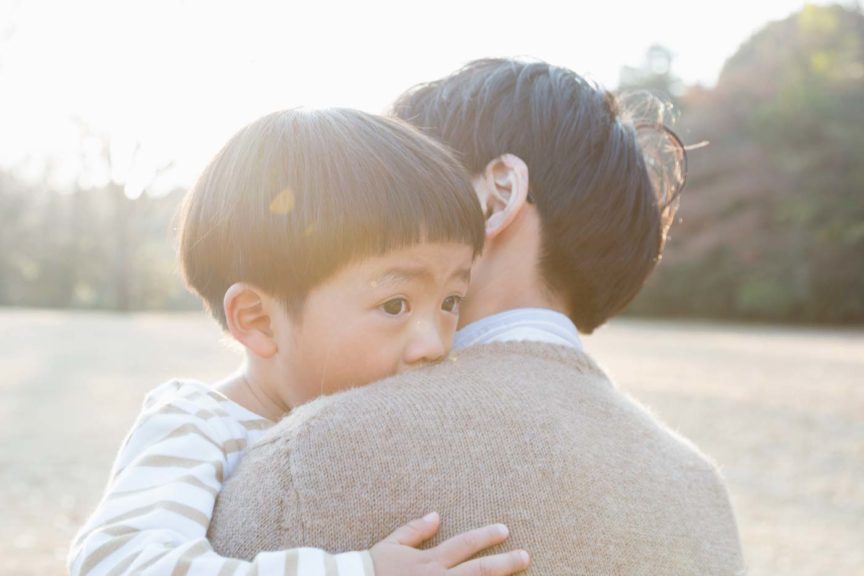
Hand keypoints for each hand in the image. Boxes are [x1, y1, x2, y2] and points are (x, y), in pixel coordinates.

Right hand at [370, 512, 529, 575]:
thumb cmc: (372, 569)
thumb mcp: (391, 544)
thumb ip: (415, 530)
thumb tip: (436, 515)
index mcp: (429, 561)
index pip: (464, 544)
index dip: (486, 536)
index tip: (505, 530)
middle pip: (479, 571)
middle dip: (505, 564)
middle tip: (526, 556)